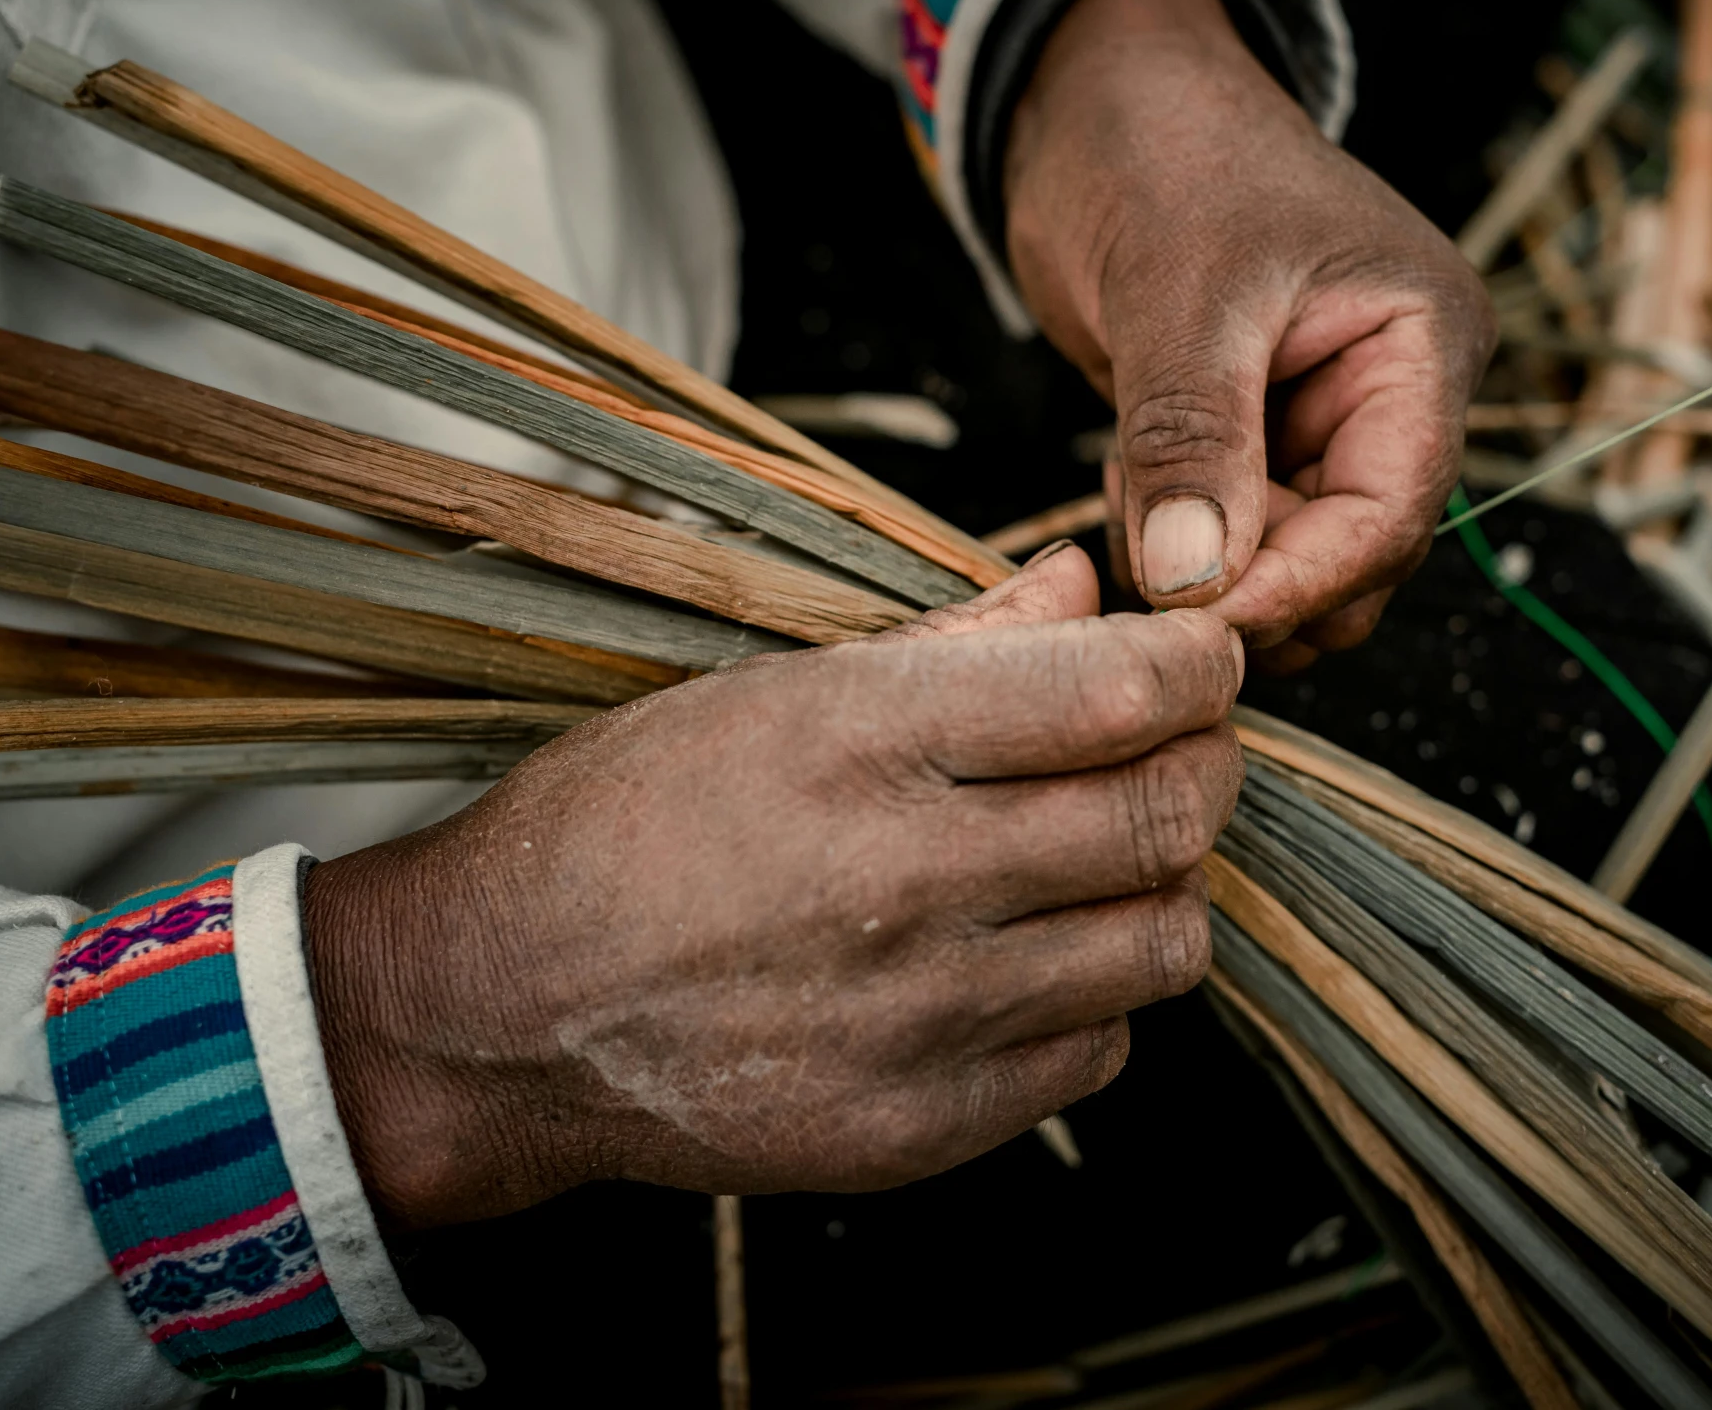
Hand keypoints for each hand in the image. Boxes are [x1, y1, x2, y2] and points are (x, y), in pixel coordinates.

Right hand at [300, 545, 1242, 1226]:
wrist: (504, 1009)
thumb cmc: (625, 822)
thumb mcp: (769, 693)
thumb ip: (953, 642)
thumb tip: (1084, 586)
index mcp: (865, 740)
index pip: (1126, 690)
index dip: (1200, 665)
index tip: (1198, 659)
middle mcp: (910, 878)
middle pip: (1171, 815)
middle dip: (1207, 766)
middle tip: (1179, 750)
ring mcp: (923, 1018)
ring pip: (1165, 943)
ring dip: (1161, 888)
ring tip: (1100, 861)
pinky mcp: (924, 1125)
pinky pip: (1098, 1053)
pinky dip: (1096, 1000)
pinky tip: (1028, 963)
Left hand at [1006, 0, 1496, 669]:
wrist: (1094, 97)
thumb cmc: (1155, 150)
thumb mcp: (1172, 294)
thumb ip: (1188, 441)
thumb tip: (1194, 584)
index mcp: (1421, 339)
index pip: (1391, 509)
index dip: (1302, 582)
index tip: (1202, 623)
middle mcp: (1393, 390)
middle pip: (1354, 555)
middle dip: (1257, 587)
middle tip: (1150, 596)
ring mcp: (1323, 419)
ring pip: (1290, 560)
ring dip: (1209, 573)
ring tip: (1128, 513)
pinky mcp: (1255, 437)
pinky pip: (1233, 535)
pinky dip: (1175, 542)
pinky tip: (1124, 493)